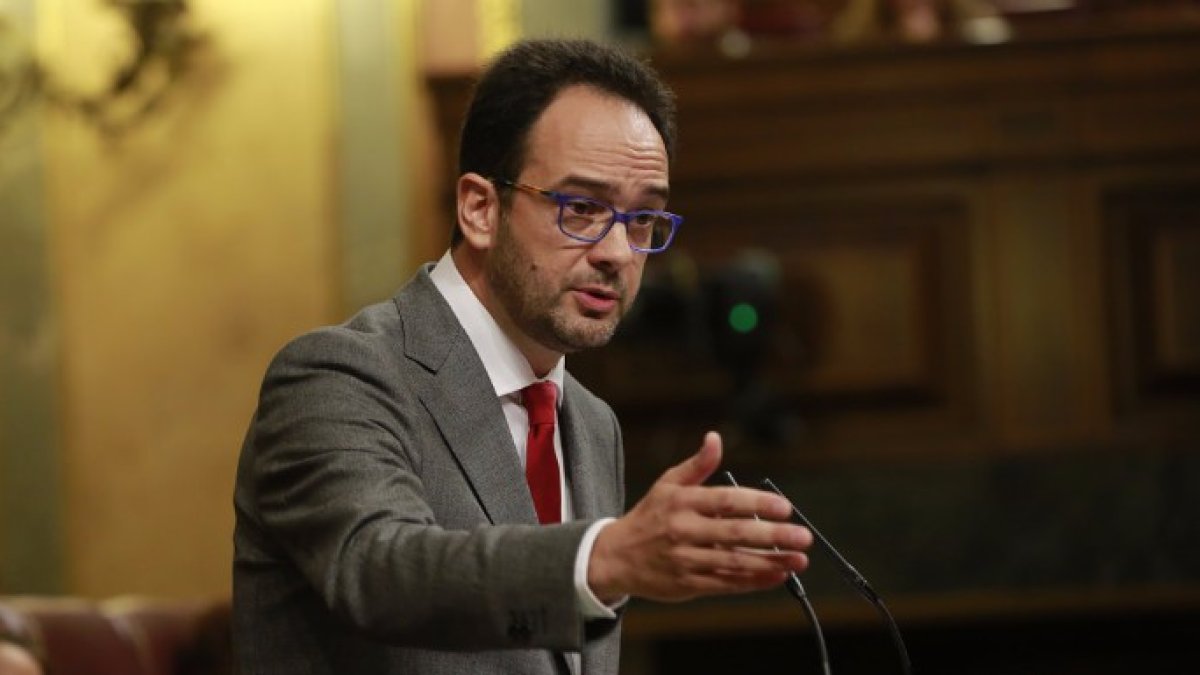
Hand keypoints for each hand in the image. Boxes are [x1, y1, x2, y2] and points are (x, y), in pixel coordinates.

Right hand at [588, 431, 811, 603]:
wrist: (615, 557)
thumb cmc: (648, 517)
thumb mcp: (667, 485)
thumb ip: (697, 465)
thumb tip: (715, 438)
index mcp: (682, 502)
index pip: (725, 500)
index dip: (757, 503)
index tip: (785, 507)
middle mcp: (684, 530)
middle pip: (734, 534)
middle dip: (772, 536)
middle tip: (802, 536)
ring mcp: (686, 559)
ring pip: (734, 563)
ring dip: (770, 562)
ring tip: (798, 559)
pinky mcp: (687, 585)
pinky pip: (726, 584)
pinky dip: (754, 581)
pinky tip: (776, 575)